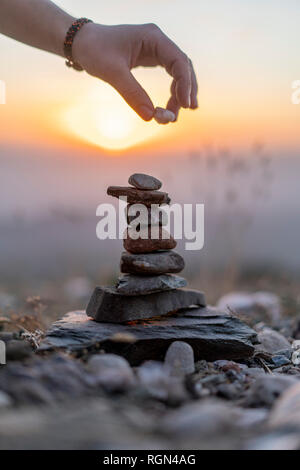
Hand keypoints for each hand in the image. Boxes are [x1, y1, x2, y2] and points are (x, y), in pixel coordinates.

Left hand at [72, 23, 197, 121]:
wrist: (81, 42)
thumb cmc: (94, 51)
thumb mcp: (112, 73)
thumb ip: (132, 93)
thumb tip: (149, 116)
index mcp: (153, 37)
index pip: (179, 61)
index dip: (185, 84)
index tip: (185, 106)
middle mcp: (158, 41)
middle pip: (183, 67)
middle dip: (184, 92)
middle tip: (181, 113)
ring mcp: (156, 49)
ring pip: (178, 72)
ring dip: (179, 94)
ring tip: (174, 116)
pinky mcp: (151, 57)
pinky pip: (170, 74)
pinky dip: (173, 90)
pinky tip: (173, 105)